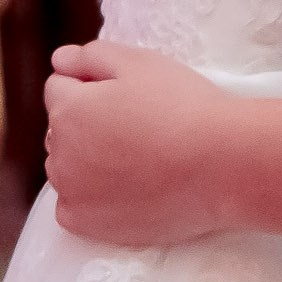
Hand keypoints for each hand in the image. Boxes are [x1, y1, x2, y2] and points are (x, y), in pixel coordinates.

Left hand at [45, 40, 236, 243]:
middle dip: (86, 123)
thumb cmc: (185, 107)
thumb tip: (59, 60)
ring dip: (87, 160)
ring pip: (68, 167)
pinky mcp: (87, 224)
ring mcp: (72, 192)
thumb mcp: (141, 63)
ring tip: (138, 158)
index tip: (128, 96)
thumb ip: (91, 56)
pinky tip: (127, 187)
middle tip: (137, 126)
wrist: (223, 165)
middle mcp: (60, 152)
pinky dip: (91, 197)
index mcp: (68, 109)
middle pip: (62, 129)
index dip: (92, 85)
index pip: (59, 88)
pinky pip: (73, 206)